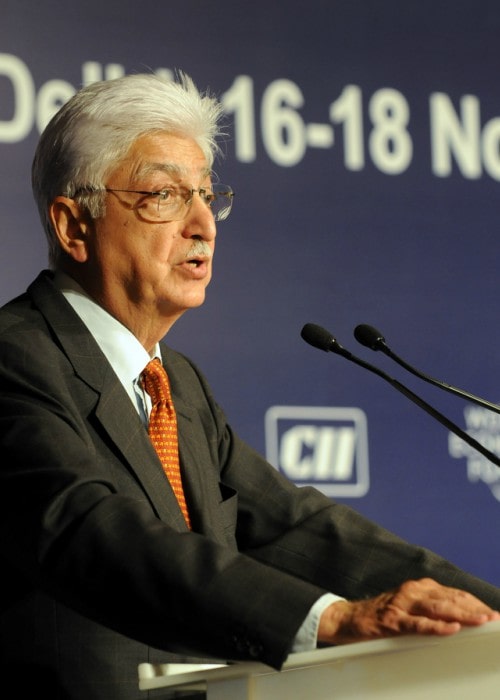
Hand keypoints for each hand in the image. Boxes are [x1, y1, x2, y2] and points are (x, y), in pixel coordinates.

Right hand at [318, 577, 499, 644]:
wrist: (348, 618)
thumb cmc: (382, 615)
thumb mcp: (409, 606)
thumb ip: (431, 609)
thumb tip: (461, 618)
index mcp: (419, 588)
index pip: (454, 594)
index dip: (475, 603)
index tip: (493, 614)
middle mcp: (412, 591)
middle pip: (450, 599)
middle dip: (475, 609)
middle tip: (494, 619)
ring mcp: (401, 605)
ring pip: (438, 608)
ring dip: (462, 615)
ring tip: (481, 622)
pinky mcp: (392, 620)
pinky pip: (418, 624)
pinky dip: (436, 626)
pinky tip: (451, 629)